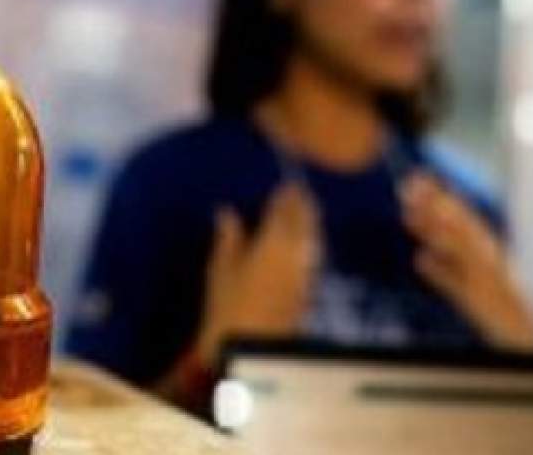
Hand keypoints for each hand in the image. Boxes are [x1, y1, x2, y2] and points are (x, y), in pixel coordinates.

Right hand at [196, 184, 319, 364]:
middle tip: (300, 192)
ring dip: (309, 223)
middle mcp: (295, 253)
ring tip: (305, 211)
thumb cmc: (228, 308)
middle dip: (303, 205)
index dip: (285, 196)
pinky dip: (309, 242)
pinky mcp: (308, 290)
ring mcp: (305, 273)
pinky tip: (304, 243)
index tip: (287, 183)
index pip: (283, 211)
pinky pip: (312, 256)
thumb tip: (227, 212)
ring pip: (312, 239)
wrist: (253, 350)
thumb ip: (228, 239)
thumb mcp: (220, 271)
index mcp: (272, 242)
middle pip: (305, 223)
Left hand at [401, 172, 532, 350]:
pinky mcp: (481, 302)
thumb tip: (420, 259)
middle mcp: (488, 260)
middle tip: (407, 186)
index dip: (438, 197)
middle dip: (433, 205)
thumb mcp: (466, 290)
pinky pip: (459, 286)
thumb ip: (443, 274)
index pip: (461, 218)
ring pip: (459, 249)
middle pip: (458, 227)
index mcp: (486, 252)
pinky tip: (420, 261)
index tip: (416, 178)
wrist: (525, 338)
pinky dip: (442, 273)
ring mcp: (485, 279)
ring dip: (434, 230)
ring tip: (411, 215)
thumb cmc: (497, 313)